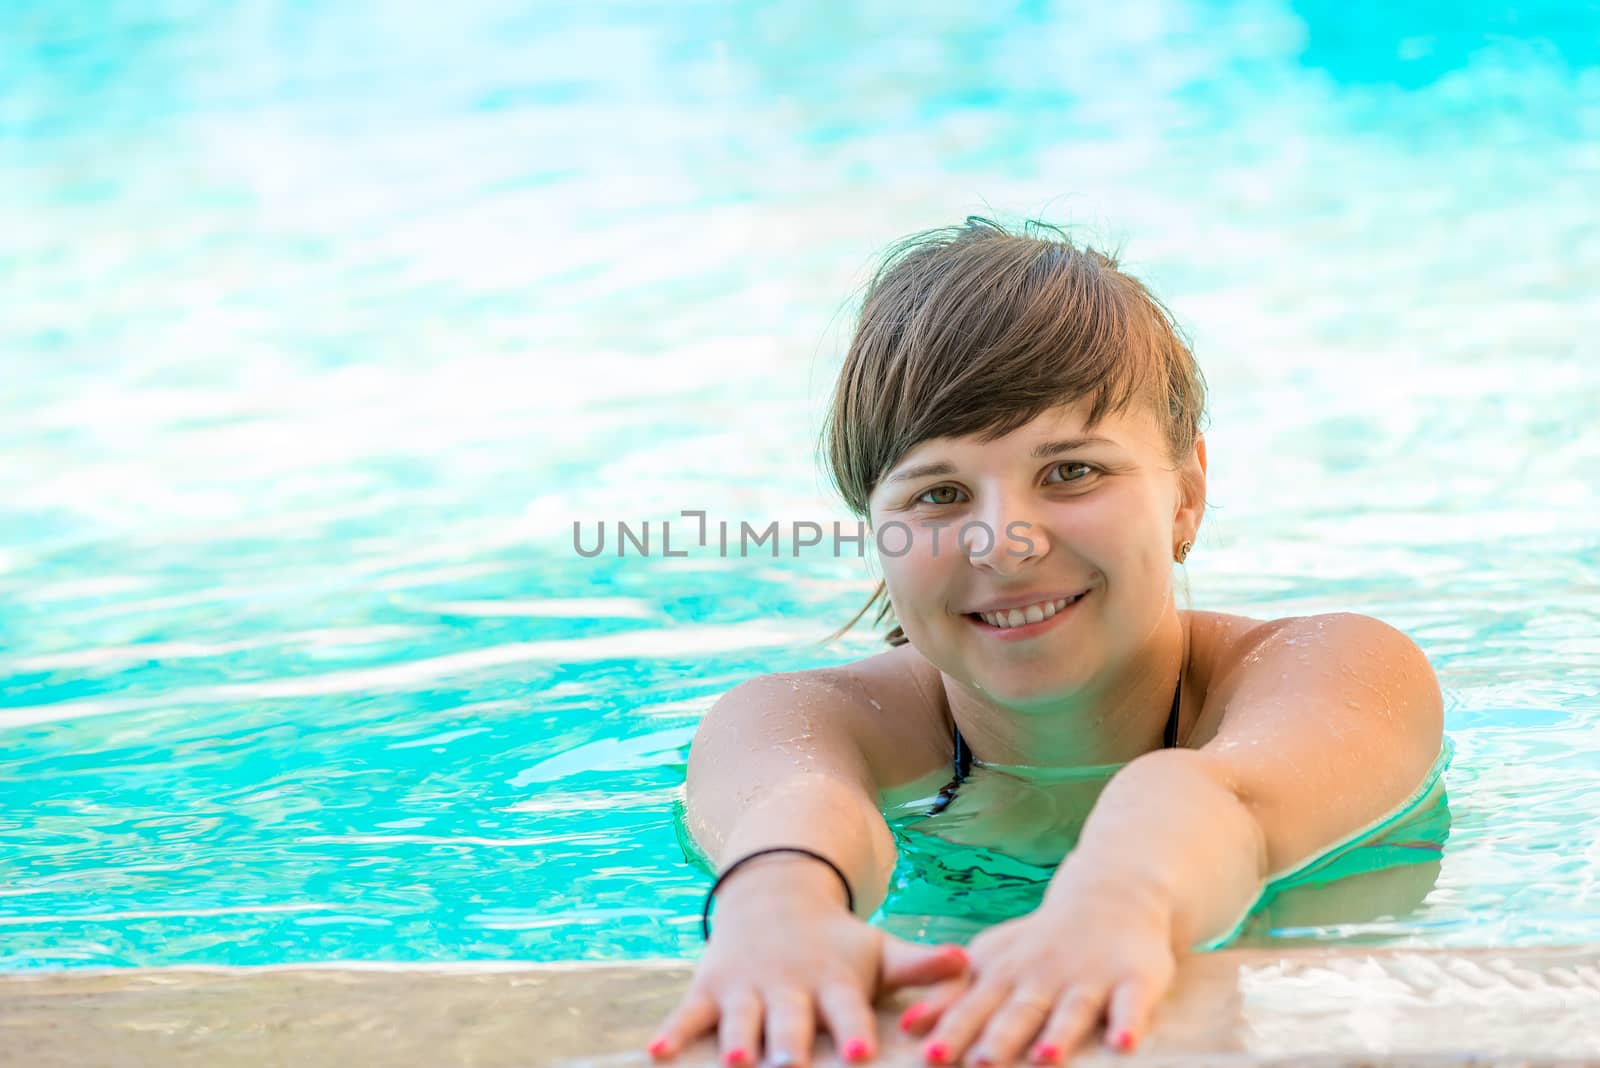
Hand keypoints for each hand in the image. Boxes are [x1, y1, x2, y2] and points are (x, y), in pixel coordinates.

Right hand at [648, 864, 968, 1066]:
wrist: (775, 898)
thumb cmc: (838, 943)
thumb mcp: (878, 950)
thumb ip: (920, 966)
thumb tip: (968, 961)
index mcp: (834, 982)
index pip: (847, 1010)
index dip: (853, 1030)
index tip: (861, 1051)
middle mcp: (790, 986)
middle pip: (790, 1021)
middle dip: (790, 1046)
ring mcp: (748, 986)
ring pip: (742, 1017)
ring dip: (738, 1040)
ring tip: (737, 1064)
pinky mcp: (713, 989)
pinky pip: (691, 1013)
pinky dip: (674, 1031)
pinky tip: (658, 1053)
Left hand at [898, 883, 1176, 1064]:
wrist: (1109, 895)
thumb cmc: (1039, 942)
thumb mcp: (992, 960)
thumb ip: (953, 994)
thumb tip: (907, 1026)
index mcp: (1007, 973)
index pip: (975, 1005)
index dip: (953, 1029)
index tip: (930, 1056)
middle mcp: (1045, 975)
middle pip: (1020, 1010)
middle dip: (1000, 1037)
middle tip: (981, 1064)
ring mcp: (1090, 977)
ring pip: (1073, 1009)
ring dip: (1060, 1033)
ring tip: (1047, 1057)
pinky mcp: (1134, 980)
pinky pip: (1132, 1004)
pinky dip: (1129, 1023)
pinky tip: (1124, 1045)